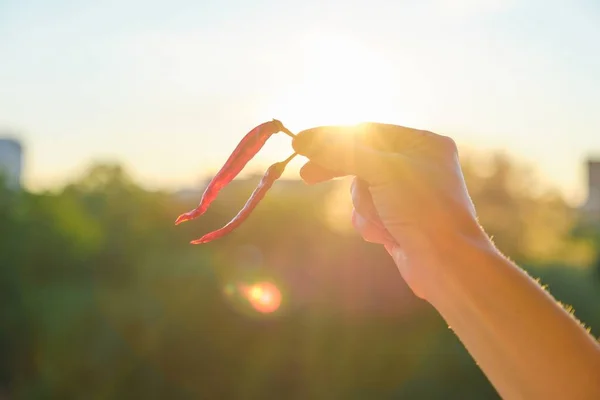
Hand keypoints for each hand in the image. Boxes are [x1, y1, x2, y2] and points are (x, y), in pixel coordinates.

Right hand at [292, 122, 490, 298]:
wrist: (446, 264)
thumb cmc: (422, 209)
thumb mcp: (380, 171)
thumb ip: (341, 152)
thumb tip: (302, 139)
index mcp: (423, 143)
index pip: (367, 131)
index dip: (332, 138)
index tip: (301, 145)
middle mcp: (417, 165)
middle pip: (361, 160)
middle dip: (341, 174)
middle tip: (307, 176)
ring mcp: (407, 195)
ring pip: (361, 190)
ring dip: (365, 207)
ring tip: (384, 220)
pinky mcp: (399, 220)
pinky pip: (368, 213)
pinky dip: (371, 224)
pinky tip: (387, 237)